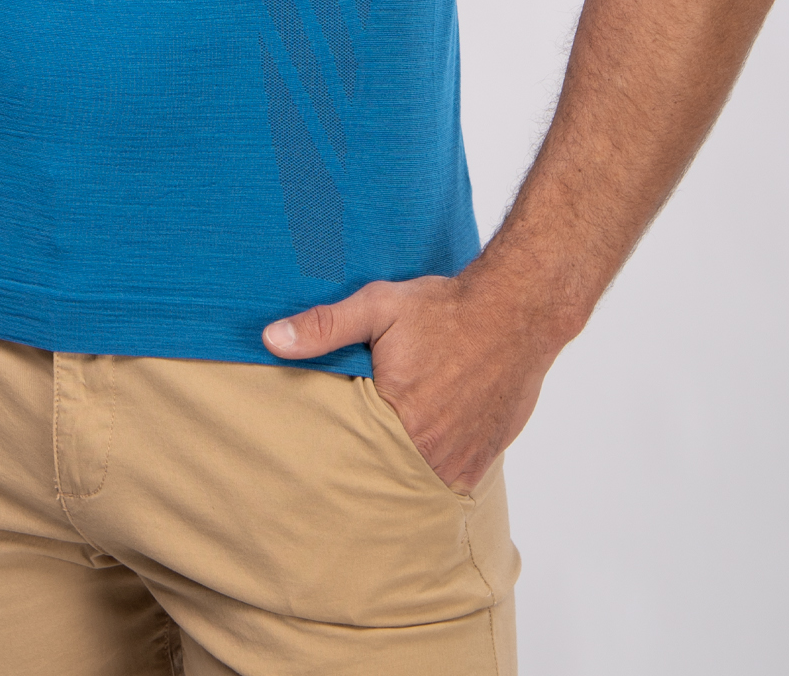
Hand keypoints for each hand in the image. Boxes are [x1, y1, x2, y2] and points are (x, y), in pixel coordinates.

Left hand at [262, 268, 568, 493]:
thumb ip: (324, 326)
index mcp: (398, 417)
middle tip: (347, 460)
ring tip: (384, 453)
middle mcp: (432, 448)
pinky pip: (449, 480)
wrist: (517, 310)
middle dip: (366, 468)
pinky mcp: (485, 458)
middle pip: (383, 474)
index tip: (316, 453)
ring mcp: (462, 459)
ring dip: (401, 470)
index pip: (349, 453)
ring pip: (417, 482)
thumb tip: (271, 339)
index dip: (335, 449)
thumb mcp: (378, 306)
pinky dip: (433, 469)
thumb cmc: (445, 308)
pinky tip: (422, 447)